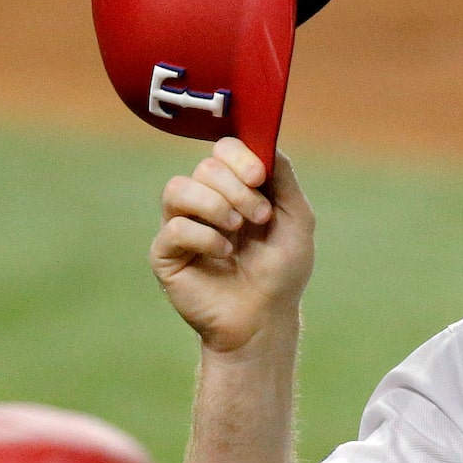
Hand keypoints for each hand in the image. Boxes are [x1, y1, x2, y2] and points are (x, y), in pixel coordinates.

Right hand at [151, 140, 315, 353]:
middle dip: (236, 189)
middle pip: (205, 167)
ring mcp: (181, 226)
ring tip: (237, 231)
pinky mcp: (166, 253)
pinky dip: (204, 237)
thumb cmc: (281, 273)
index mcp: (234, 189)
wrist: (265, 319)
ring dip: (215, 206)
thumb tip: (267, 142)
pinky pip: (174, 227)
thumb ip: (284, 178)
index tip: (258, 178)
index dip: (238, 157)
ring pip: (179, 188)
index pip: (222, 150)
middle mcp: (204, 202)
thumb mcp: (297, 220)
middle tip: (259, 218)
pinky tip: (224, 255)